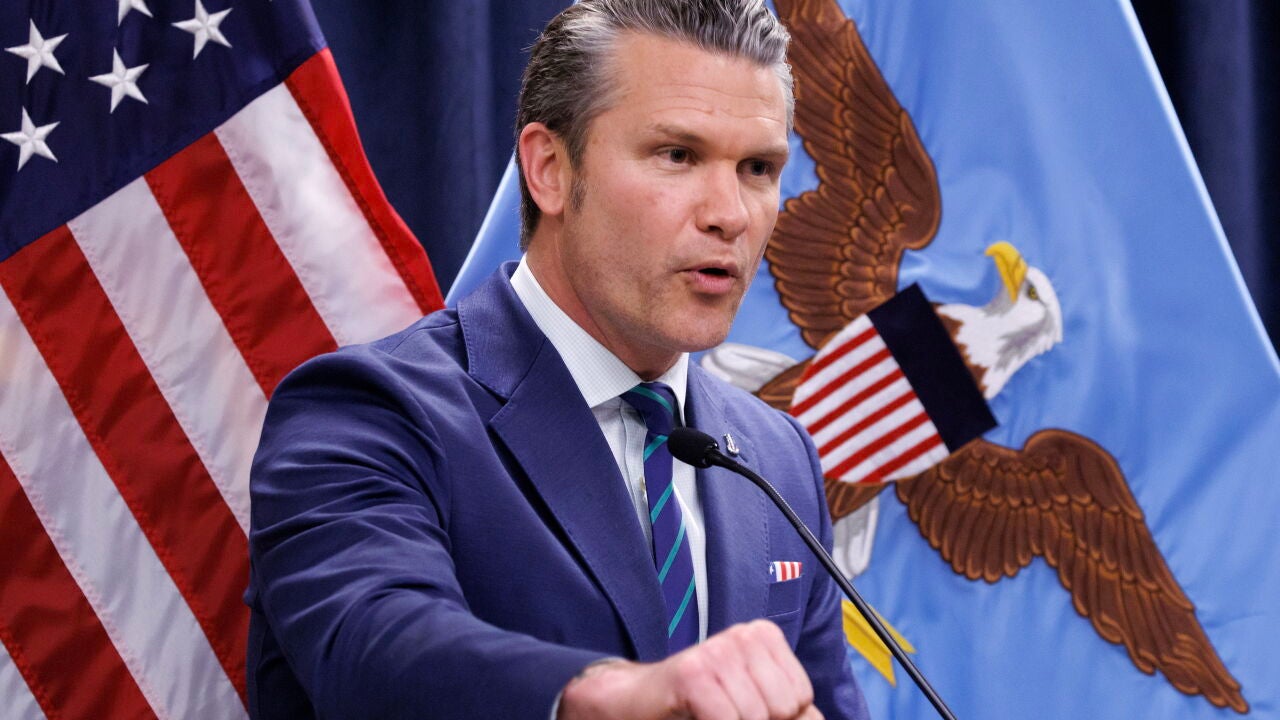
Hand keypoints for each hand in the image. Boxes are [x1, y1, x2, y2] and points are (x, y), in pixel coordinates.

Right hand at [558, 620, 821, 719]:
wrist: (638, 700)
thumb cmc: (698, 703)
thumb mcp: (752, 701)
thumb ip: (789, 711)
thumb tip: (813, 718)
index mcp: (764, 637)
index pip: (803, 698)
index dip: (779, 719)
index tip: (744, 709)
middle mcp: (744, 635)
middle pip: (785, 708)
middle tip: (724, 713)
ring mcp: (717, 650)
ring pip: (757, 716)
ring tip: (710, 713)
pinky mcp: (692, 672)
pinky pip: (727, 718)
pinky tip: (695, 714)